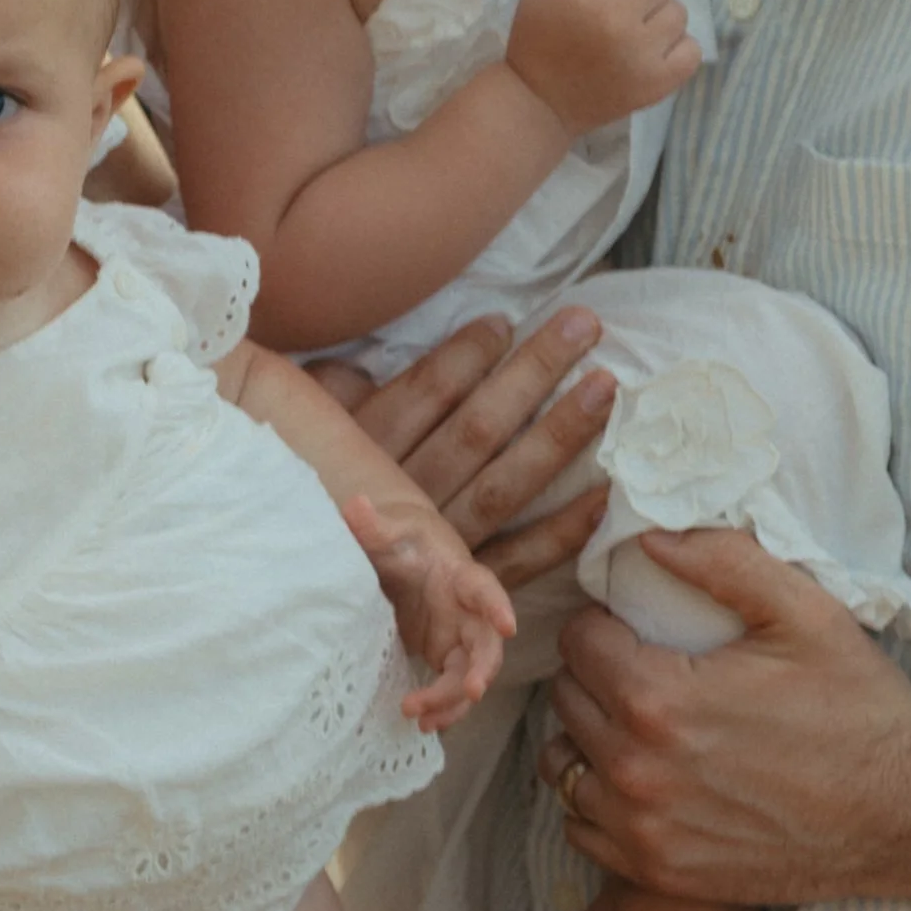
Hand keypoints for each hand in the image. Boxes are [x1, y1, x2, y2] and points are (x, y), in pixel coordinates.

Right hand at [315, 305, 616, 588]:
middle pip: (479, 428)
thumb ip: (330, 393)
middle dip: (534, 372)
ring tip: (605, 387)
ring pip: (507, 484)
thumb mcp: (303, 435)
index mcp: (369, 453)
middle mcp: (411, 494)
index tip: (505, 323)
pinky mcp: (468, 581)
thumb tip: (354, 360)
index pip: (426, 395)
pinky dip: (566, 529)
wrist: (306, 587)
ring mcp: (444, 542)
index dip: (467, 355)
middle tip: (585, 326)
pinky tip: (606, 491)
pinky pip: (523, 557)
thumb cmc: (314, 489)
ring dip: (560, 434)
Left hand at [343, 497, 516, 730]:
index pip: (485, 588)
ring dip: (452, 700)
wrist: (405, 558)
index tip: (508, 625)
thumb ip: (373, 526)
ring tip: (421, 718)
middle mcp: (468, 611)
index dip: (497, 606)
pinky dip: (442, 708)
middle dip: (482, 669)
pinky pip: (451, 689)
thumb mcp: (388, 533)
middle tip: (470, 691)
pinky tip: (422, 724)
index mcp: (460, 576)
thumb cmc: (403, 541)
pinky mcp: (445, 656)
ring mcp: (459, 637)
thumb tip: (354, 505)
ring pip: (470, 675)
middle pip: (487, 644)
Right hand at [505, 0, 699, 137]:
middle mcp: (618, 23)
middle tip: (613, 11)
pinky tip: (650, 53)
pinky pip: (692, 49)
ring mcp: (643, 56)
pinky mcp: (660, 83)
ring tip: (632, 32)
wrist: (541, 103)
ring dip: (657, 16)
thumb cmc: (537, 38)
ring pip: (677, 10)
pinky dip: (676, 48)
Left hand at [541, 530, 910, 905]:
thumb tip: (647, 537)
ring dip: (588, 737)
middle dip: (596, 674)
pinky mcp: (659, 872)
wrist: (904, 814)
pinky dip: (599, 801)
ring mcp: (643, 830)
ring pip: (562, 765)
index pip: (577, 642)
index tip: (638, 629)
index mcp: (658, 698)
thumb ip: (720, 561)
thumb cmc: (856, 707)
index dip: (605, 625)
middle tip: (642, 669)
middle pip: (566, 700)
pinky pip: (583, 828)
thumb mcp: (803, 612)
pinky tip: (644, 779)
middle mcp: (636, 769)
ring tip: (637, 723)